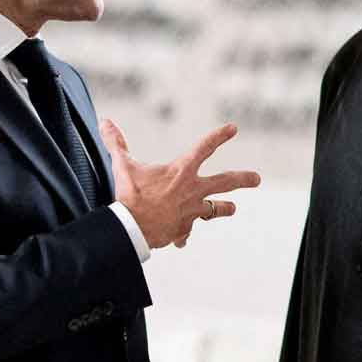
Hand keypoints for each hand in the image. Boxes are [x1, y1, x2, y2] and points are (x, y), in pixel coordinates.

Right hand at [99, 120, 259, 249]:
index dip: (219, 136)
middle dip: (242, 179)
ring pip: (214, 210)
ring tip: (232, 208)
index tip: (233, 129)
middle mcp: (191, 191)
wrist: (131, 228)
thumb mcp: (123, 166)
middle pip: (224, 183)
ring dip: (223, 208)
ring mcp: (190, 212)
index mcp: (181, 171)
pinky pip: (186, 231)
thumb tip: (105, 122)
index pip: (204, 148)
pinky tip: (182, 239)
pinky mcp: (182, 229)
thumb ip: (116, 143)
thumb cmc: (129, 195)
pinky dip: (183, 234)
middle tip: (256, 179)